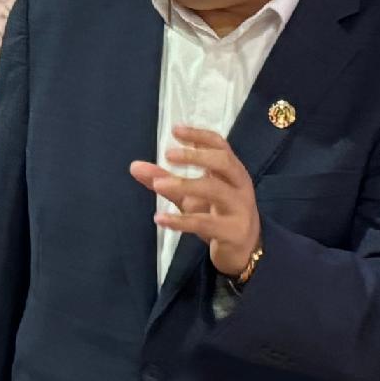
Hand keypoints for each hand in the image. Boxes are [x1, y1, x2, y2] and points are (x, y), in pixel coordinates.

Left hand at [130, 123, 262, 280]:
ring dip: (185, 184)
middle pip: (223, 161)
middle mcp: (240, 185)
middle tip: (168, 154)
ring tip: (158, 184)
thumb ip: (166, 180)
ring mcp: (239, 208)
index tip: (175, 130)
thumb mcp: (190, 196)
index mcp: (232, 171)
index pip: (220, 145)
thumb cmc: (218, 216)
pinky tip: (159, 219)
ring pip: (214, 190)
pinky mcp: (233, 231)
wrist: (245, 251)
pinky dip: (180, 221)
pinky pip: (205, 223)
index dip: (199, 135)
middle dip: (196, 155)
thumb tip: (134, 166)